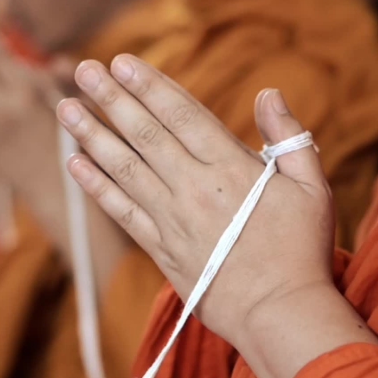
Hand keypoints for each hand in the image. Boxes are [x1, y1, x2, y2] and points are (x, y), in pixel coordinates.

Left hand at [56, 55, 335, 343]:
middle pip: (146, 134)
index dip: (151, 86)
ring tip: (66, 109)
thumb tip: (269, 93)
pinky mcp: (162, 250)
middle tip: (84, 70)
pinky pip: (122, 212)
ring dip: (92, 136)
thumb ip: (290, 138)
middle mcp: (195, 189)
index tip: (123, 62)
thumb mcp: (312, 188)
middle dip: (112, 99)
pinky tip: (76, 165)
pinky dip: (97, 187)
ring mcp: (173, 220)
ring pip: (125, 168)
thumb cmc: (302, 251)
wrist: (280, 314)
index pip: (183, 114)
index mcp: (232, 169)